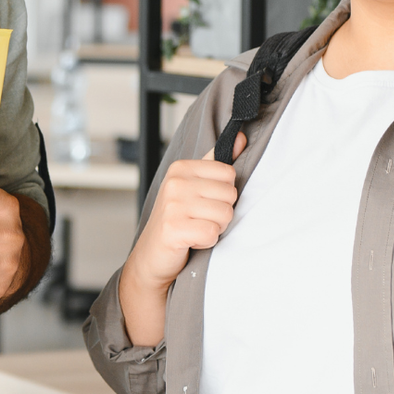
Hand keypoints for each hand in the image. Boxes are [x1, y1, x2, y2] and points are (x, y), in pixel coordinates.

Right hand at [126, 135, 243, 291]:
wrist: (152, 255)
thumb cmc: (176, 219)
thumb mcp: (194, 186)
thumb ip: (216, 163)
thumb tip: (241, 138)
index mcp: (181, 167)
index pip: (229, 174)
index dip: (223, 194)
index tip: (203, 202)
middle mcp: (175, 182)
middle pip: (230, 195)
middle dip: (220, 213)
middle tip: (199, 219)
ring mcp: (173, 205)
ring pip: (224, 215)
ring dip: (214, 228)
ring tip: (195, 229)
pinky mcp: (174, 228)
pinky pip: (212, 233)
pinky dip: (206, 242)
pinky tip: (191, 240)